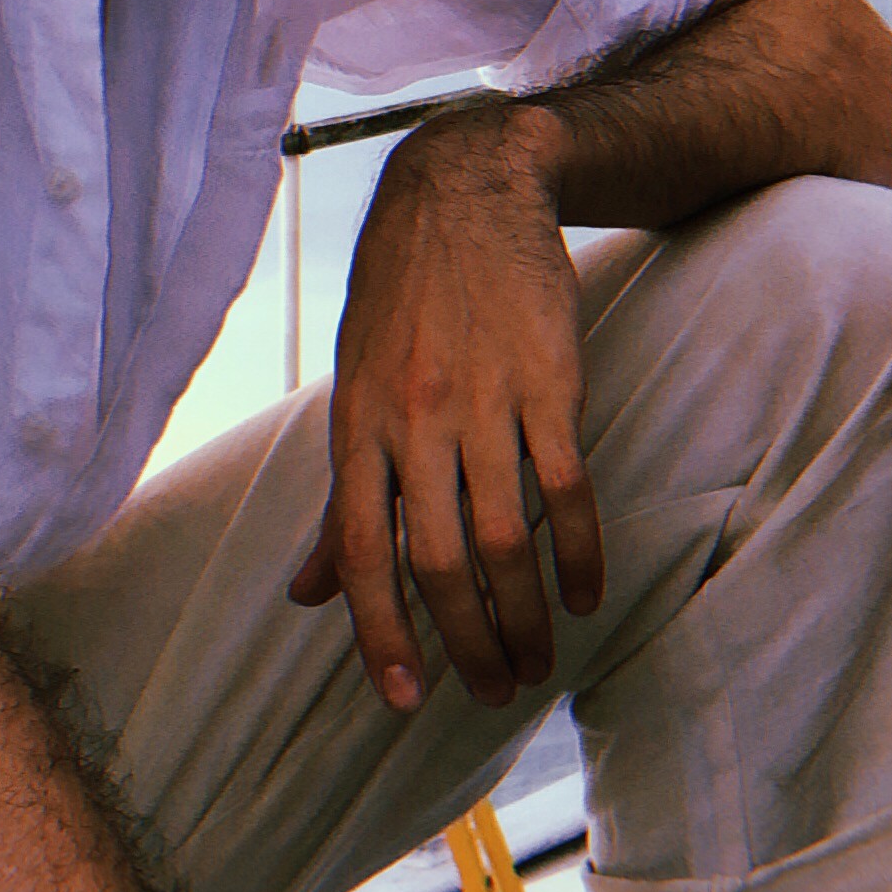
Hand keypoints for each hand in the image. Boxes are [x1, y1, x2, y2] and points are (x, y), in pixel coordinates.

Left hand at [289, 106, 606, 709]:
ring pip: (505, 537)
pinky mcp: (547, 382)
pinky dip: (579, 551)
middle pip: (437, 560)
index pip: (362, 553)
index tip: (405, 698)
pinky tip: (583, 595)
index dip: (381, 633)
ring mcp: (483, 401)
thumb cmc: (401, 299)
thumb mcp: (352, 387)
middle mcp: (413, 420)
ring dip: (523, 614)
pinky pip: (567, 487)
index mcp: (357, 427)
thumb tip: (307, 595)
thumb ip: (341, 498)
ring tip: (537, 662)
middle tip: (494, 692)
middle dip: (466, 641)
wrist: (466, 192)